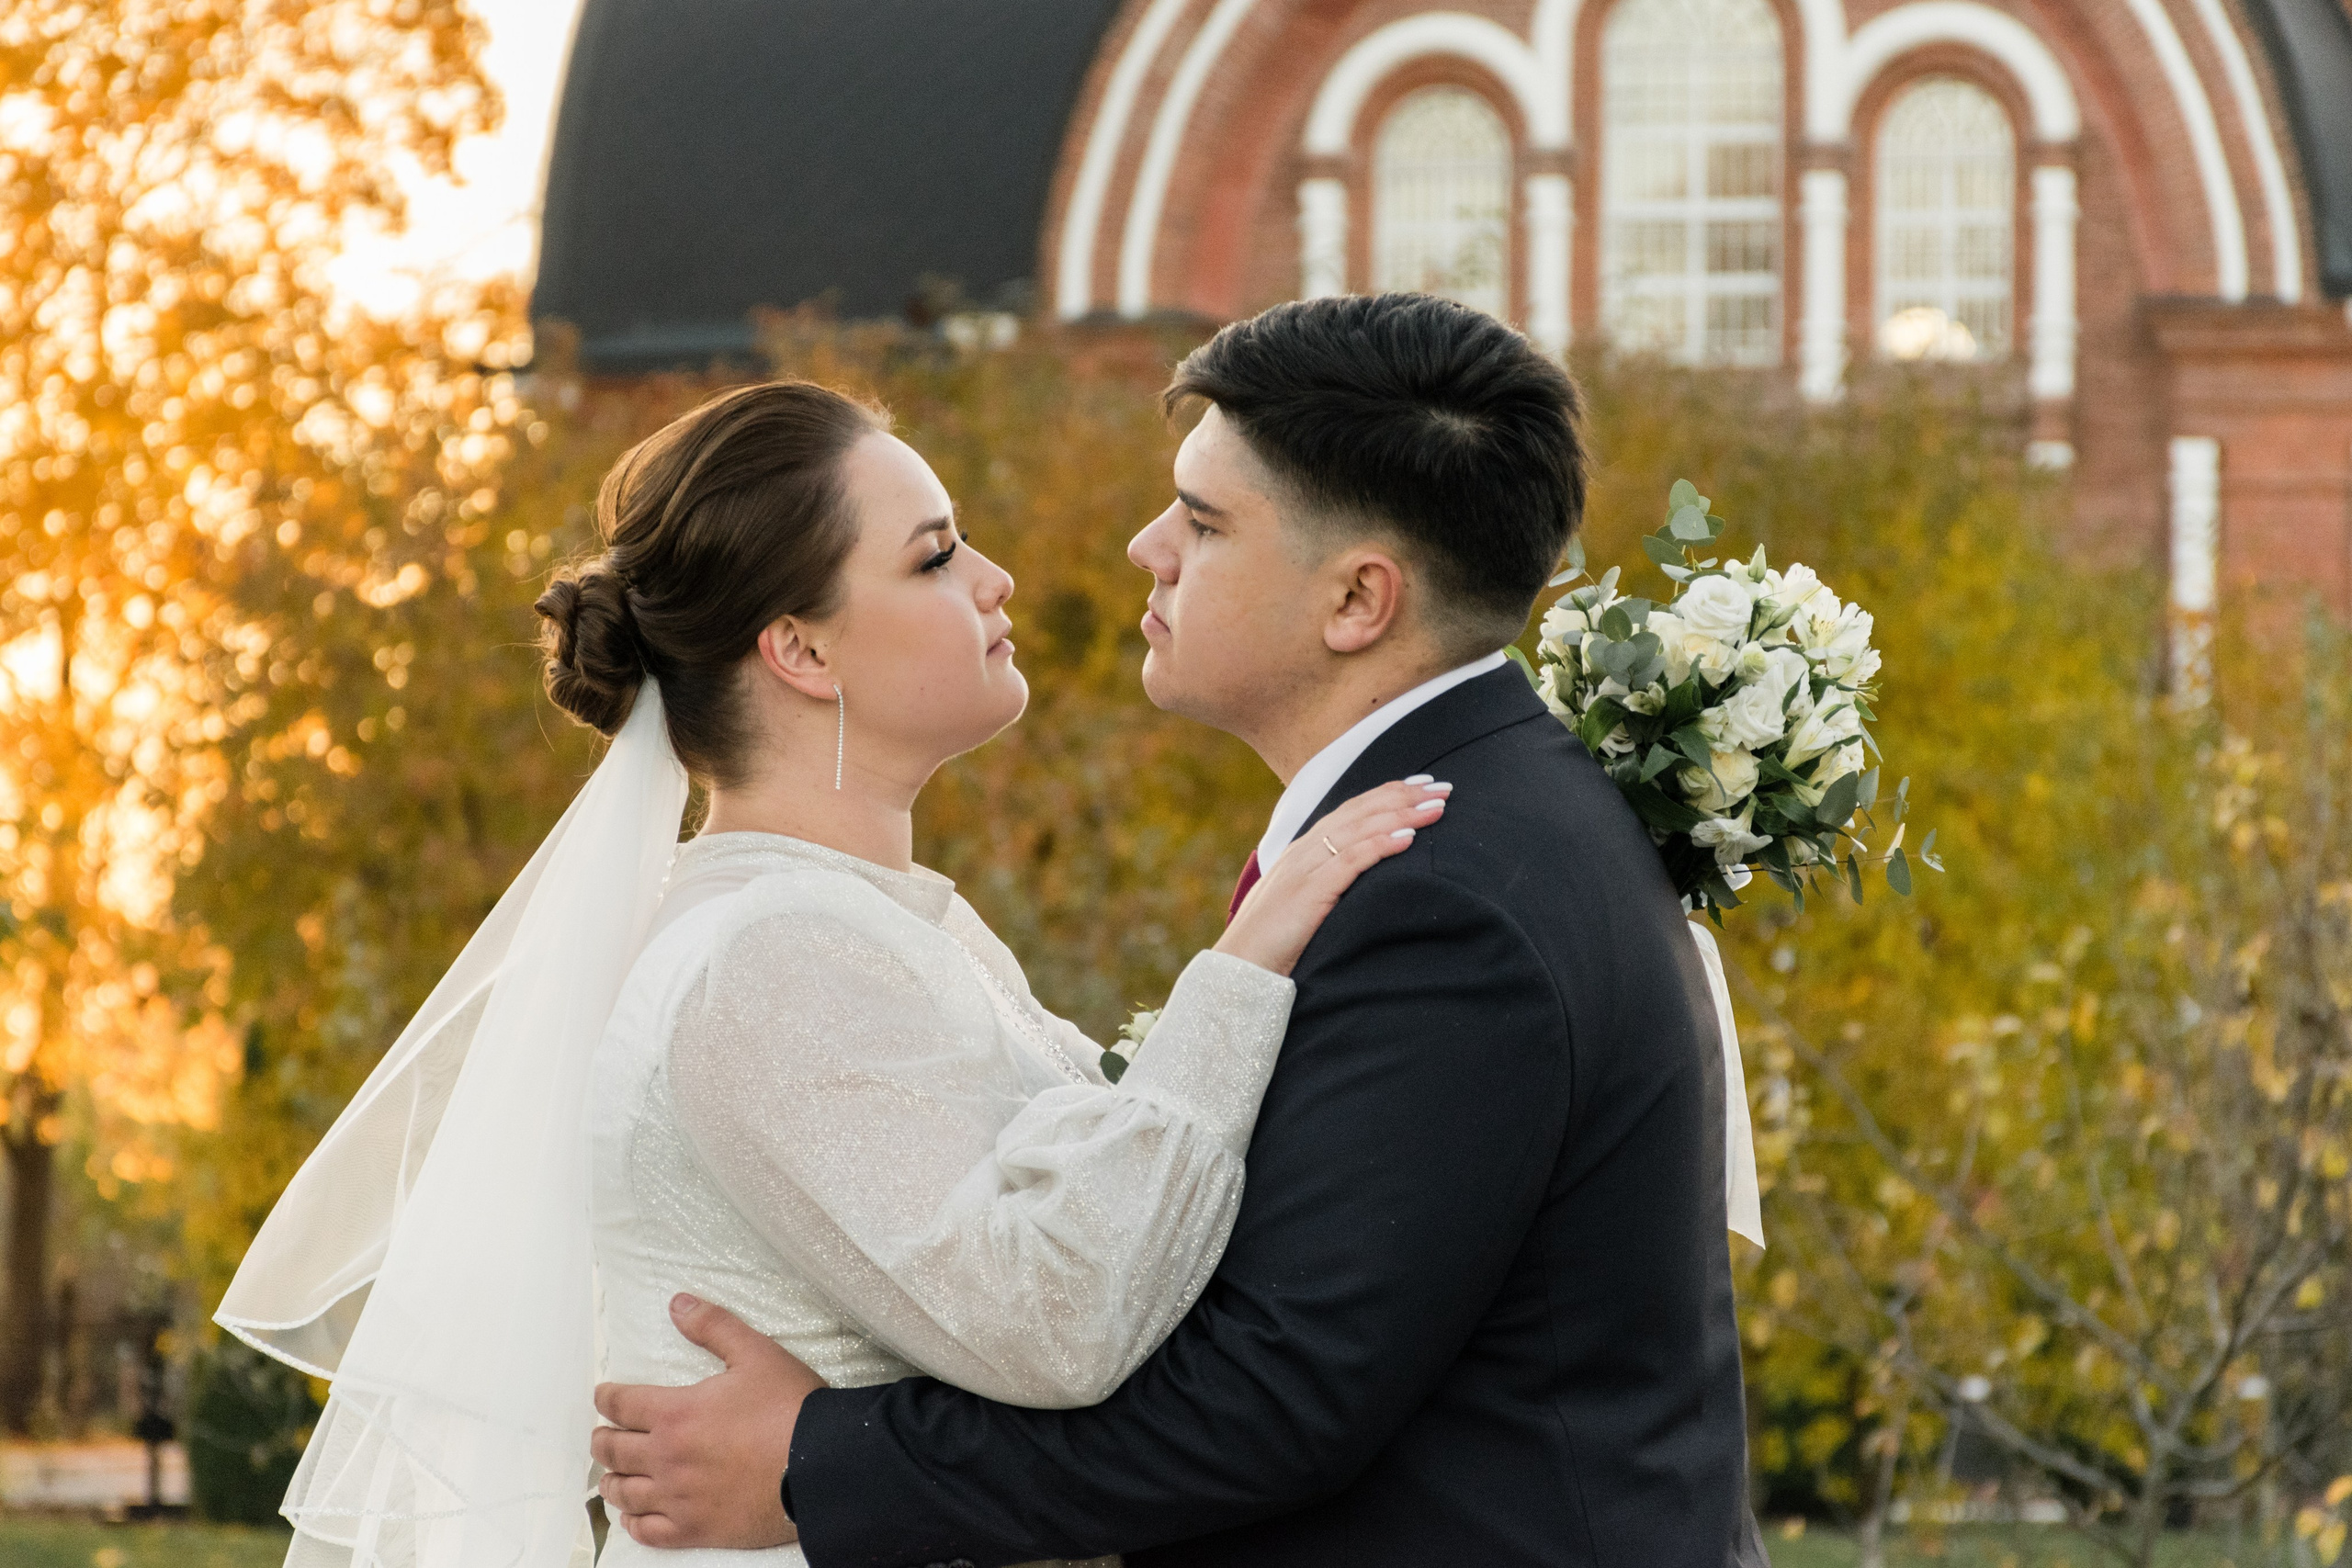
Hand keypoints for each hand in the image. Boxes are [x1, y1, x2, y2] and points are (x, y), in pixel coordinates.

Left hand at [591, 1293, 826, 1549]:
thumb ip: (713, 1326)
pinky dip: (633, 1523)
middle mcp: (667, 1457)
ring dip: (612, 1482)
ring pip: (625, 1493)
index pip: (621, 1404)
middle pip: (613, 1451)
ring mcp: (679, 1498)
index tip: (603, 1396)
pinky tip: (633, 1517)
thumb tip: (678, 1304)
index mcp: (675, 1413)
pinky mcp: (696, 1529)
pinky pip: (649, 1532)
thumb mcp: (756, 1353)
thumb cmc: (790, 1407)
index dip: (606, 1398)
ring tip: (611, 1477)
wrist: (821, 1463)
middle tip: (602, 1436)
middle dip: (602, 1440)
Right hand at [1213, 777, 1449, 975]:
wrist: (1239, 967)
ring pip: (1361, 829)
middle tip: (1442, 787)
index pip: (1351, 811)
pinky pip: (1352, 860)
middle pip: (1361, 811)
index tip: (1420, 785)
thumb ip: (1324, 886)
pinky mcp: (1310, 891)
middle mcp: (1305, 850)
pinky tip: (1409, 838)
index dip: (1387, 794)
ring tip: (1437, 808)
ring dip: (1402, 815)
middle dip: (1404, 796)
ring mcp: (1306, 868)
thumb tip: (1356, 884)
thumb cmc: (1271, 943)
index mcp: (1302, 851)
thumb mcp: (1300, 905)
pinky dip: (1381, 845)